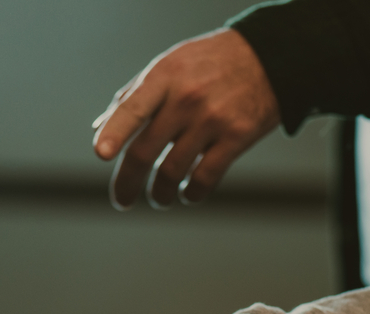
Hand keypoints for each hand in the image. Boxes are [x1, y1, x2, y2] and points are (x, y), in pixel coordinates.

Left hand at [93, 28, 279, 209]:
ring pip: (173, 171)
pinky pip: (206, 177)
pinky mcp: (237, 137)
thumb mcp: (170, 65)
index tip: (101, 154)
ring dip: (161, 194)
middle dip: (128, 183)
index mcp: (164, 76)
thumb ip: (135, 95)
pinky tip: (188, 195)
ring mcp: (212, 119)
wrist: (268, 58)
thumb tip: (101, 128)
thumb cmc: (210, 63)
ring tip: (159, 198)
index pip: (132, 108)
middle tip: (123, 200)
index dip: (115, 132)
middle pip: (146, 151)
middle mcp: (186, 98)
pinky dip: (192, 194)